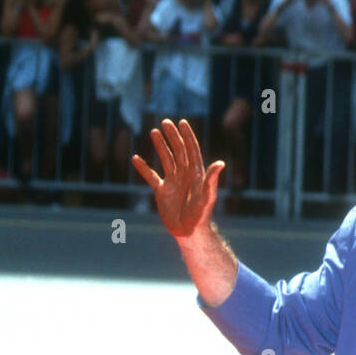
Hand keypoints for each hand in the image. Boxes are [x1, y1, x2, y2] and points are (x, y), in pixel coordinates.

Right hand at [131, 118, 224, 238]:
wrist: (189, 232)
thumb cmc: (200, 216)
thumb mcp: (207, 197)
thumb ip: (211, 180)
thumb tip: (220, 163)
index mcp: (195, 174)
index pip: (191, 150)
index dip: (187, 136)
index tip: (182, 122)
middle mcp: (184, 175)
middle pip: (178, 151)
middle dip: (172, 136)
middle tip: (165, 122)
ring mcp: (173, 182)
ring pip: (166, 159)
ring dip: (160, 146)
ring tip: (154, 132)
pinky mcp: (162, 192)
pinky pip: (151, 176)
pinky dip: (143, 168)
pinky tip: (135, 158)